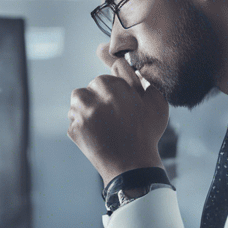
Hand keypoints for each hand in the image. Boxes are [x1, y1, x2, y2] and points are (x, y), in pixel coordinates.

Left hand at [67, 45, 168, 182]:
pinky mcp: (73, 131)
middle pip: (90, 90)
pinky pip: (75, 122)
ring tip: (105, 124)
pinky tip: (99, 135)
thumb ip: (139, 78)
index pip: (107, 78)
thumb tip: (124, 62)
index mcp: (107, 84)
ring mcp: (78, 115)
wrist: (131, 165)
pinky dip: (84, 127)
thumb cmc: (146, 131)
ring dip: (88, 110)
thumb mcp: (154, 100)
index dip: (117, 91)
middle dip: (100, 99)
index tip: (122, 104)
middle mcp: (88, 96)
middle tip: (115, 116)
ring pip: (79, 104)